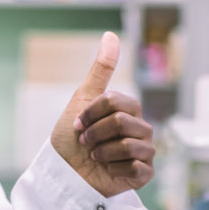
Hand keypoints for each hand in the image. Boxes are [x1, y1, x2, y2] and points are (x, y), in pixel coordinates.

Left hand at [49, 32, 154, 196]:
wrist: (63, 174)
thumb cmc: (71, 138)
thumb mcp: (82, 99)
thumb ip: (101, 69)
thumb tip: (111, 35)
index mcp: (129, 110)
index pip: (116, 102)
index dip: (91, 113)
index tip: (77, 124)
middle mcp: (140, 129)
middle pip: (122, 122)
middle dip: (95, 132)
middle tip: (85, 142)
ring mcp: (144, 152)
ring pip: (130, 144)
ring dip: (102, 151)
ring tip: (95, 156)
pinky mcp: (144, 174)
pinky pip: (136, 167)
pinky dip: (113, 169)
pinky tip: (107, 171)